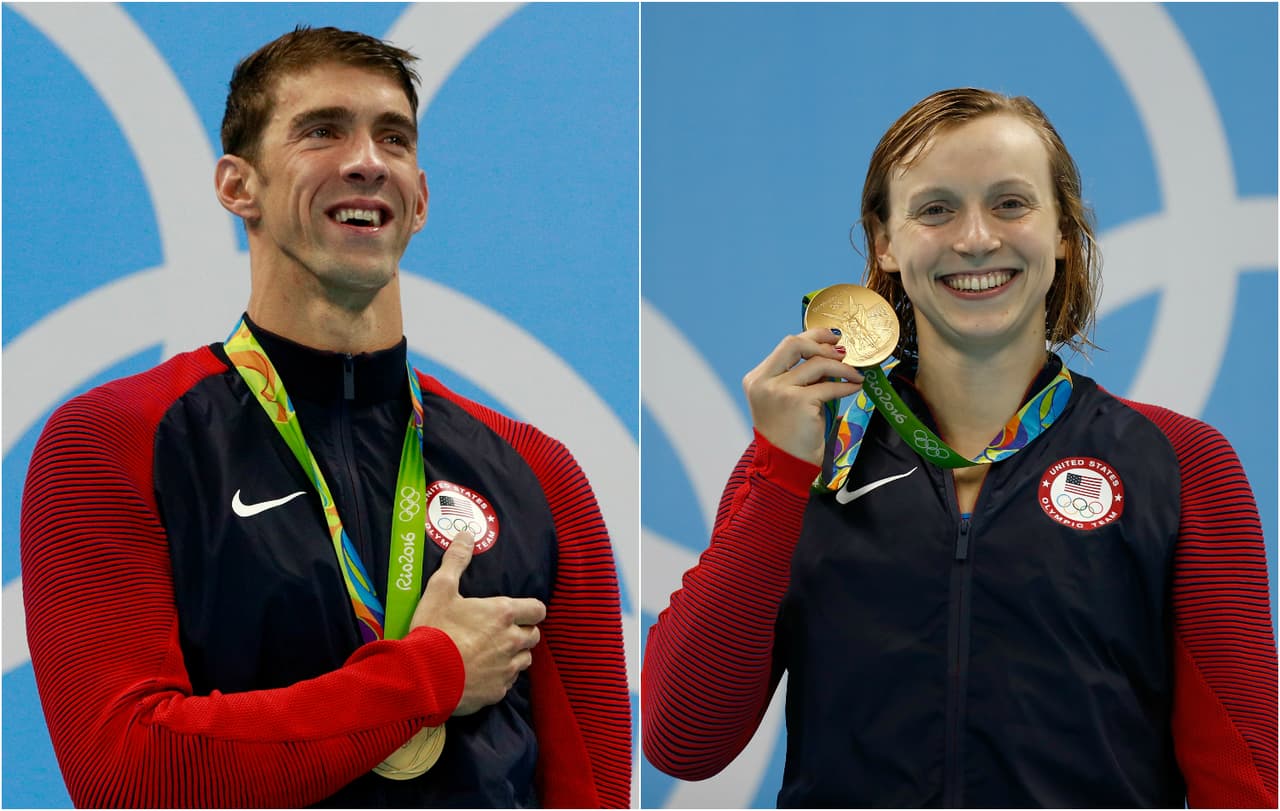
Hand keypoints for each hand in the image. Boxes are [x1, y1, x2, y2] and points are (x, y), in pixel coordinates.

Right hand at [410, 531, 545, 715]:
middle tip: (501, 631)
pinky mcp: (497, 691)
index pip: (537, 610)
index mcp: (503, 614)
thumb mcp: (440, 589)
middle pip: (534, 636)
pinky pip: (508, 682)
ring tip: (492, 652)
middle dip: (522, 632)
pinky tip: (481, 674)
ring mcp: (506, 669)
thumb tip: (465, 535)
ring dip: (514, 655)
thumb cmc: (433, 630)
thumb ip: (456, 561)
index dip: (530, 610)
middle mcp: (512, 641)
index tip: (518, 611)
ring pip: (524, 660)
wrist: (423, 677)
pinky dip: (500, 677)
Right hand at [742, 327, 863, 464]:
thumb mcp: (786, 400)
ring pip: (817, 364)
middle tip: (843, 350)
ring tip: (855, 374)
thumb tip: (829, 357)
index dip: (811, 337)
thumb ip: (799, 378)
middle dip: (822, 342)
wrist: (784, 465)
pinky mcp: (798, 402)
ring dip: (842, 367)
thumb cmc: (787, 435)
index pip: (786, 346)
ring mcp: (779, 391)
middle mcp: (764, 382)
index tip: (830, 337)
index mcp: (757, 379)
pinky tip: (855, 387)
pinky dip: (846, 386)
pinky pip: (829, 387)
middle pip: (794, 344)